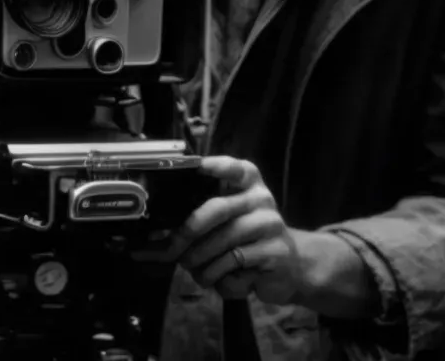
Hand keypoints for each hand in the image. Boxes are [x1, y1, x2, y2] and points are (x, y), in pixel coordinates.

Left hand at [165, 157, 307, 306]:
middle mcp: (261, 198)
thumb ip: (198, 218)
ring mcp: (270, 224)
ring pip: (223, 241)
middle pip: (218, 209)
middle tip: (171, 250)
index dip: (216, 166)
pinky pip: (234, 263)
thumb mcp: (228, 221)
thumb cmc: (247, 239)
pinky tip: (215, 278)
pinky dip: (217, 276)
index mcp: (248, 182)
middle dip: (188, 232)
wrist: (291, 266)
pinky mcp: (275, 252)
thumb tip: (152, 235)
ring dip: (199, 260)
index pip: (234, 168)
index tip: (198, 167)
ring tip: (191, 268)